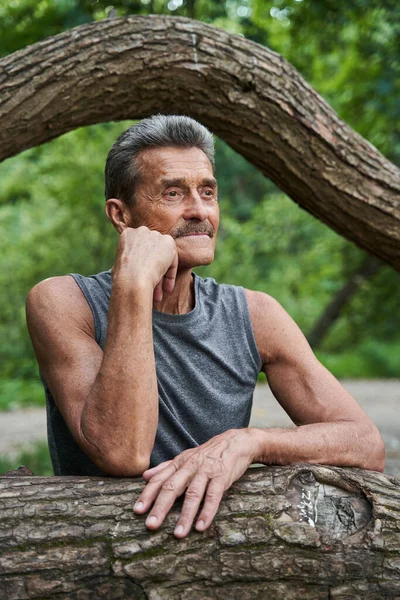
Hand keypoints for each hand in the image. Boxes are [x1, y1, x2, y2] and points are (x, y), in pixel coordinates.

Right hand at [114, 226, 177, 300]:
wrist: (133, 278)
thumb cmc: (122, 278)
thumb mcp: (119, 267)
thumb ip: (130, 262)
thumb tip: (134, 269)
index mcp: (127, 235)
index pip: (139, 248)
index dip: (142, 264)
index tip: (142, 278)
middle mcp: (141, 231)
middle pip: (151, 252)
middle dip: (154, 270)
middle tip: (153, 287)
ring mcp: (155, 235)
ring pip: (162, 257)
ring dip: (162, 276)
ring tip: (160, 293)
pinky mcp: (168, 242)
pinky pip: (172, 260)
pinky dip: (171, 274)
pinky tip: (167, 288)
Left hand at [133, 429, 257, 537]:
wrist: (235, 442)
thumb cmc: (208, 454)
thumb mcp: (185, 458)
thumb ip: (165, 468)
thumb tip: (144, 476)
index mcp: (179, 464)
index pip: (160, 479)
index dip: (148, 494)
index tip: (137, 511)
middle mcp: (190, 467)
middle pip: (172, 487)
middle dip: (160, 507)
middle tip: (151, 525)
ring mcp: (206, 472)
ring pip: (193, 494)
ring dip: (185, 515)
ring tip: (178, 534)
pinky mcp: (222, 477)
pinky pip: (213, 496)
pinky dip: (207, 511)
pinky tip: (201, 527)